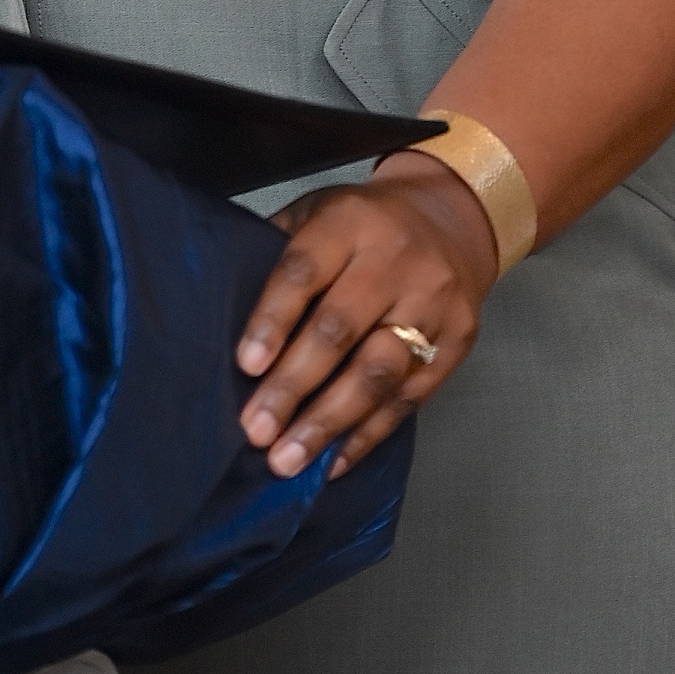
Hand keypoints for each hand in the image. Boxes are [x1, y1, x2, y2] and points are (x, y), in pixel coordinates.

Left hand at [235, 153, 498, 479]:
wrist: (451, 218)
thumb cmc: (363, 223)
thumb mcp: (317, 212)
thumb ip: (276, 250)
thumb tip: (219, 309)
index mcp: (349, 223)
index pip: (304, 271)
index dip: (273, 319)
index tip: (246, 366)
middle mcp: (393, 262)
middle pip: (339, 330)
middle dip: (293, 385)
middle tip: (256, 430)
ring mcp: (431, 305)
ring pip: (377, 372)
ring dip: (328, 422)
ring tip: (288, 458)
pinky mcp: (456, 343)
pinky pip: (408, 399)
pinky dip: (367, 435)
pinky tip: (333, 461)